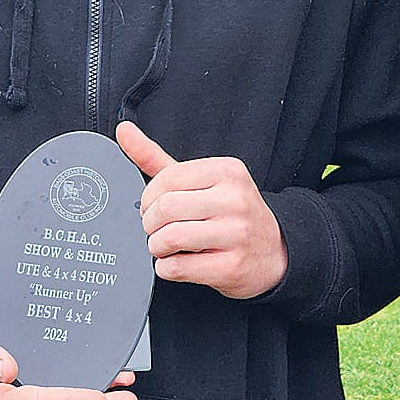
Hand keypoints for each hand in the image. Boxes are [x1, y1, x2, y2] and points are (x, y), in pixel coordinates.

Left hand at [116, 120, 287, 299]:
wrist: (274, 251)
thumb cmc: (230, 213)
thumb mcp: (198, 181)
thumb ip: (156, 157)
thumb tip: (124, 131)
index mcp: (227, 171)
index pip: (167, 179)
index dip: (148, 198)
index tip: (152, 207)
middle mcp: (235, 199)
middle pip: (165, 209)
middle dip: (150, 225)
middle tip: (156, 229)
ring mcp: (236, 233)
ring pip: (170, 239)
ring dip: (157, 247)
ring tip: (166, 247)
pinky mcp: (232, 266)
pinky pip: (179, 267)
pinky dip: (167, 268)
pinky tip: (178, 262)